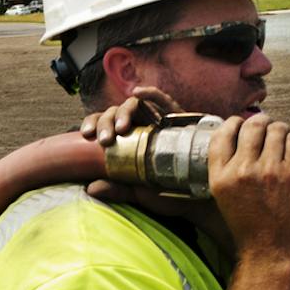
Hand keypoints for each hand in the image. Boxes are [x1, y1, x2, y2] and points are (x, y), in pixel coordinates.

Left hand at [81, 86, 221, 233]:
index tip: (87, 136)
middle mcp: (139, 128)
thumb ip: (118, 189)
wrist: (202, 197)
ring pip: (135, 105)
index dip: (92, 125)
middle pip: (116, 113)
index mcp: (125, 143)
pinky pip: (163, 101)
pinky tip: (138, 92)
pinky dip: (151, 94)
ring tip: (122, 128)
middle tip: (105, 140)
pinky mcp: (177, 118)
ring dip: (124, 112)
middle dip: (106, 121)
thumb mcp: (140, 193)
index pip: (104, 126)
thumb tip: (91, 188)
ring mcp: (157, 121)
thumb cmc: (170, 193)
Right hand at [206, 112, 289, 261]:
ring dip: (281, 130)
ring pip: (277, 129)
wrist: (273, 251)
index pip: (222, 134)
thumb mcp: (226, 198)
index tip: (241, 125)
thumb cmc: (252, 227)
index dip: (234, 123)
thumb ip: (229, 170)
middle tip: (268, 129)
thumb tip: (241, 139)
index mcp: (220, 177)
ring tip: (284, 139)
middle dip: (262, 123)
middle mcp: (241, 171)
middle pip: (252, 126)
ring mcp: (268, 171)